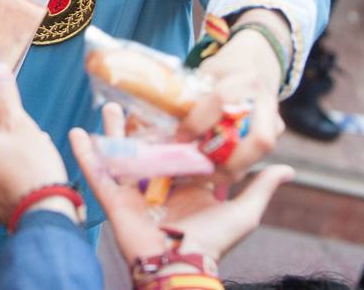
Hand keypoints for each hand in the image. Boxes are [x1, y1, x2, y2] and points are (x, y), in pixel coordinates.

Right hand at [71, 103, 294, 263]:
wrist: (182, 265)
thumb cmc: (213, 241)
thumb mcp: (244, 211)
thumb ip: (260, 187)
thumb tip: (287, 168)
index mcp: (183, 183)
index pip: (176, 149)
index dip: (174, 127)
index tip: (172, 102)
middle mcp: (157, 184)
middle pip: (145, 146)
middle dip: (139, 124)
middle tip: (136, 98)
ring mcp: (134, 190)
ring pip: (120, 154)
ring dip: (111, 131)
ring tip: (107, 105)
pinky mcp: (114, 199)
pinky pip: (97, 173)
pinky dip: (85, 154)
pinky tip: (75, 133)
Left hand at [178, 10, 288, 178]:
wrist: (257, 61)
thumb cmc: (224, 68)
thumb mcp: (205, 73)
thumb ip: (190, 97)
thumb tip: (161, 128)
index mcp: (243, 78)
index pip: (221, 101)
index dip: (197, 122)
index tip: (179, 138)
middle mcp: (264, 100)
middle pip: (259, 140)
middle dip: (228, 162)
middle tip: (196, 170)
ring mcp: (275, 118)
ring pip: (259, 154)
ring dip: (230, 171)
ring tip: (199, 177)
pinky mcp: (275, 132)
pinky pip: (256, 158)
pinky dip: (233, 169)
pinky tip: (210, 174)